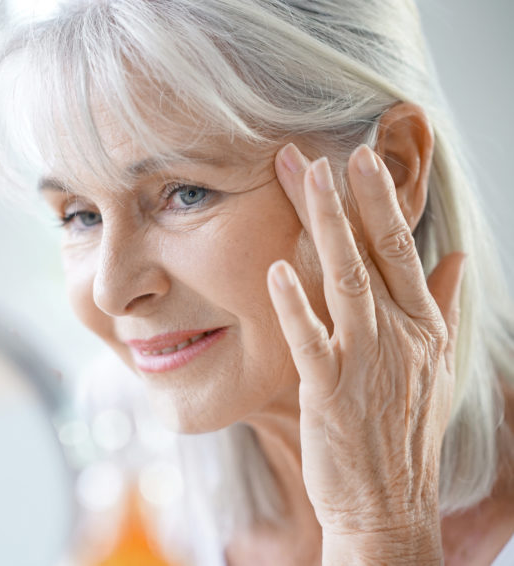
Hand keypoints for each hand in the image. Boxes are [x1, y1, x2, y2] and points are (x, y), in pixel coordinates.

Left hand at [267, 142, 464, 563]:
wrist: (388, 502)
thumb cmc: (403, 430)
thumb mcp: (436, 364)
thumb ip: (442, 306)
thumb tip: (452, 259)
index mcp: (422, 325)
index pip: (400, 249)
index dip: (380, 200)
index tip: (361, 156)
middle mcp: (399, 336)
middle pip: (375, 252)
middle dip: (353, 197)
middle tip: (330, 149)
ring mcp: (366, 362)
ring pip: (346, 281)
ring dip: (326, 227)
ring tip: (305, 179)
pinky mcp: (330, 392)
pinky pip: (312, 340)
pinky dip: (295, 305)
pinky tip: (276, 270)